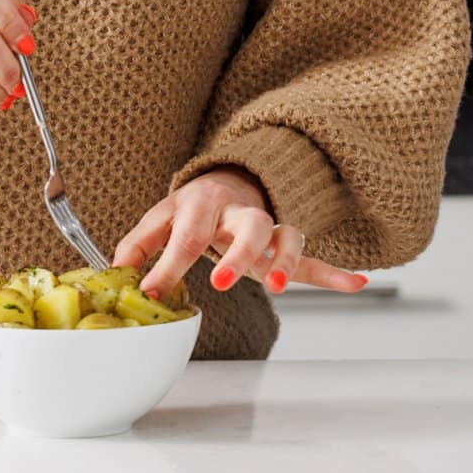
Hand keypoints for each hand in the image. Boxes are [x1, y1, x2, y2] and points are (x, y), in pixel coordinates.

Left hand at [113, 167, 368, 302]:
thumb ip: (139, 242)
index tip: (154, 291)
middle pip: (248, 224)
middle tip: (222, 281)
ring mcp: (267, 225)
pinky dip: (334, 272)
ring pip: (286, 235)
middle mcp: (239, 210)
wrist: (226, 181)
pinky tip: (357, 284)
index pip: (186, 233)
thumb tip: (115, 269)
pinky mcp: (284, 244)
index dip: (168, 263)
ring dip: (286, 261)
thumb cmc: (191, 208)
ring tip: (279, 286)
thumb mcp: (160, 217)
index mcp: (202, 202)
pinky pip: (312, 256)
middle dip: (238, 252)